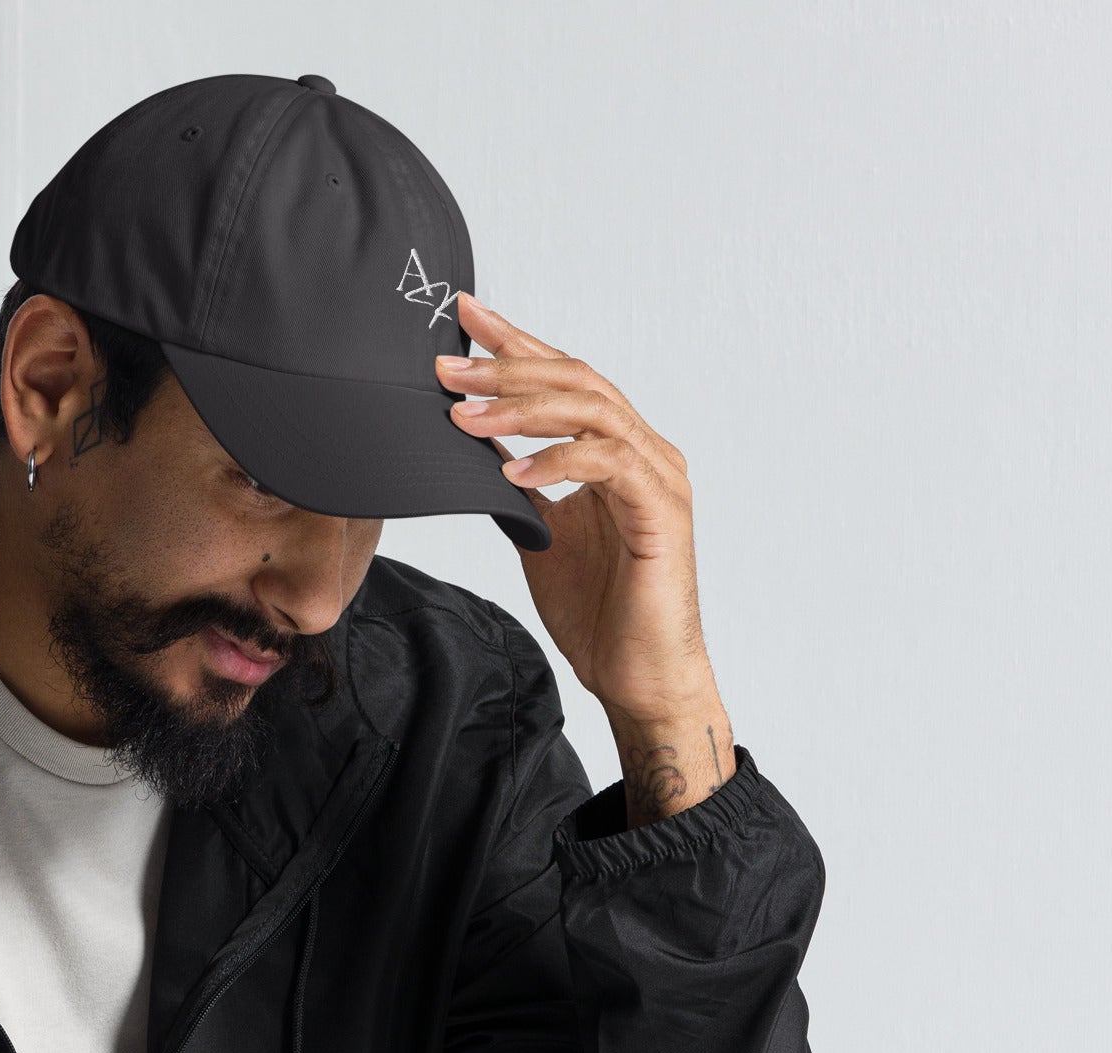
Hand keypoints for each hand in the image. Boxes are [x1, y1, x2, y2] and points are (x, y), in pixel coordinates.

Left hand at [435, 296, 733, 824]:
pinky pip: (608, 466)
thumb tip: (472, 448)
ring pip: (592, 412)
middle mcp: (643, 451)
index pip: (564, 378)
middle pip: (577, 380)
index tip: (464, 317)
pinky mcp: (662, 513)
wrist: (637, 675)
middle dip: (508, 366)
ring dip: (522, 408)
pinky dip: (558, 461)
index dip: (516, 344)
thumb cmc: (598, 611)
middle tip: (448, 363)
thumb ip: (518, 486)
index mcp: (616, 450)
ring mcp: (657, 477)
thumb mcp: (540, 533)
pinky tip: (513, 472)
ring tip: (465, 413)